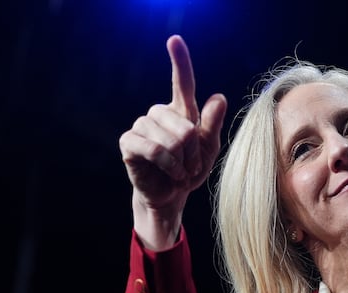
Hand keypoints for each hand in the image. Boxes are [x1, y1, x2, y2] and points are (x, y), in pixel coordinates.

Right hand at [119, 35, 226, 247]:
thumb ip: (212, 125)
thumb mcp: (209, 150)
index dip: (179, 61)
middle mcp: (159, 114)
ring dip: (182, 161)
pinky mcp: (128, 142)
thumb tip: (219, 98)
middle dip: (194, 151)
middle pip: (185, 126)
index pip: (181, 83)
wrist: (172, 196)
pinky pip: (154, 149)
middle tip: (192, 166)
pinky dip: (168, 165)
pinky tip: (171, 173)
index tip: (174, 40)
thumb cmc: (191, 170)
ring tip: (181, 171)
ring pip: (171, 138)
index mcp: (181, 111)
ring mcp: (141, 126)